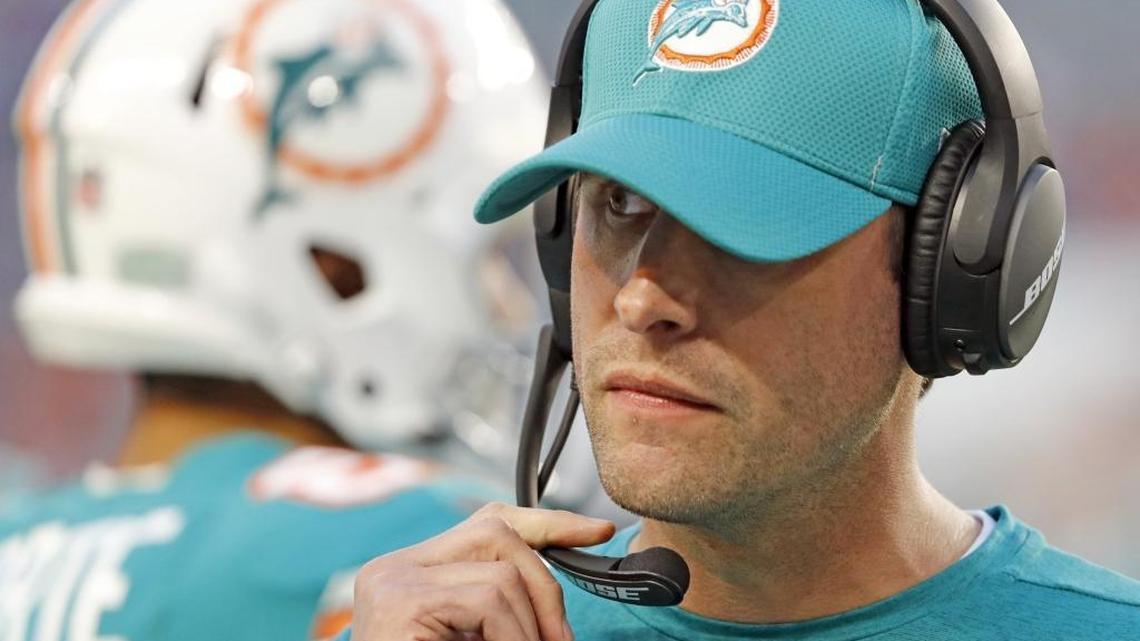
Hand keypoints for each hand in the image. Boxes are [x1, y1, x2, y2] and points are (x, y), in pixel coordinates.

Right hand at [350, 502, 615, 640]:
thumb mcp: (473, 639)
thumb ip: (499, 613)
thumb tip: (558, 614)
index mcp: (410, 572)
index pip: (487, 524)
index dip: (547, 523)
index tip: (595, 532)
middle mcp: (393, 567)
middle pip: (498, 533)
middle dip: (545, 585)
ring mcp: (393, 581)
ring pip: (502, 574)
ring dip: (531, 629)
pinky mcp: (402, 603)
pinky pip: (489, 602)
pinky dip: (515, 638)